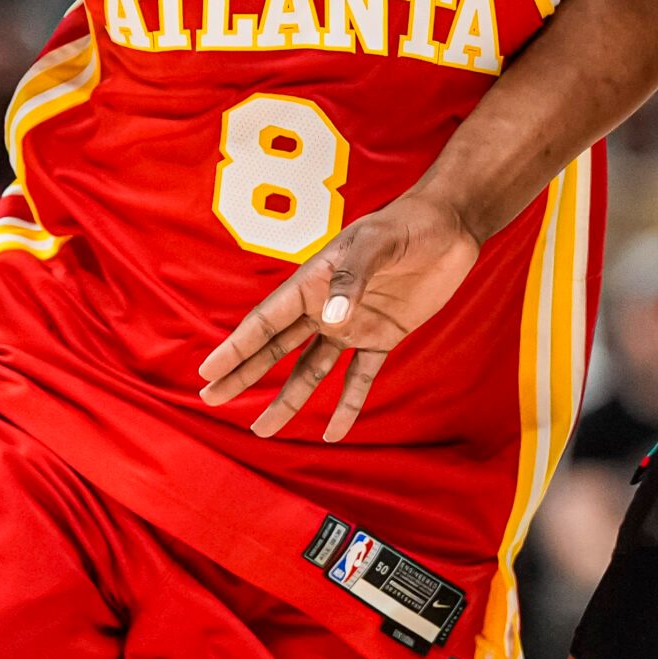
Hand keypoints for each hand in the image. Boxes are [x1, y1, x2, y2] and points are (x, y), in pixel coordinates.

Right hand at [197, 194, 481, 441]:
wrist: (450, 226)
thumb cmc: (407, 224)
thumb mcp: (377, 243)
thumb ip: (352, 279)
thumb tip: (332, 319)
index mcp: (313, 282)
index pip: (266, 321)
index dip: (236, 347)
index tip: (207, 371)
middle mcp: (325, 308)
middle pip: (276, 349)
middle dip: (243, 374)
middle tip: (211, 399)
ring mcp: (352, 325)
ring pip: (310, 370)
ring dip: (287, 399)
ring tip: (262, 430)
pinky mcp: (383, 337)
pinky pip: (359, 378)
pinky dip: (348, 405)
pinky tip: (334, 433)